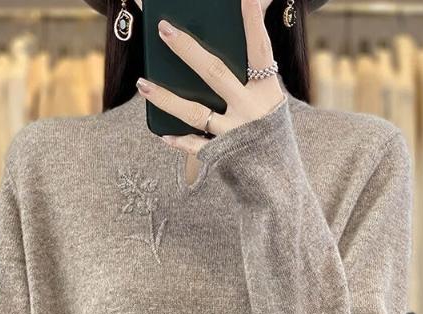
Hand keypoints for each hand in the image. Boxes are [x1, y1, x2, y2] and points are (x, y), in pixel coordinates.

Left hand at [136, 0, 284, 155]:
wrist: (280, 181)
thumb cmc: (270, 133)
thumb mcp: (269, 101)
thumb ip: (253, 73)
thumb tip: (234, 37)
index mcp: (267, 92)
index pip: (260, 51)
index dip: (254, 24)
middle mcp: (252, 111)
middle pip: (216, 74)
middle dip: (188, 50)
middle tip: (164, 29)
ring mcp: (235, 134)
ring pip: (194, 112)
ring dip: (166, 98)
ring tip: (142, 83)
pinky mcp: (223, 155)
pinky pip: (195, 146)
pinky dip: (178, 141)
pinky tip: (162, 134)